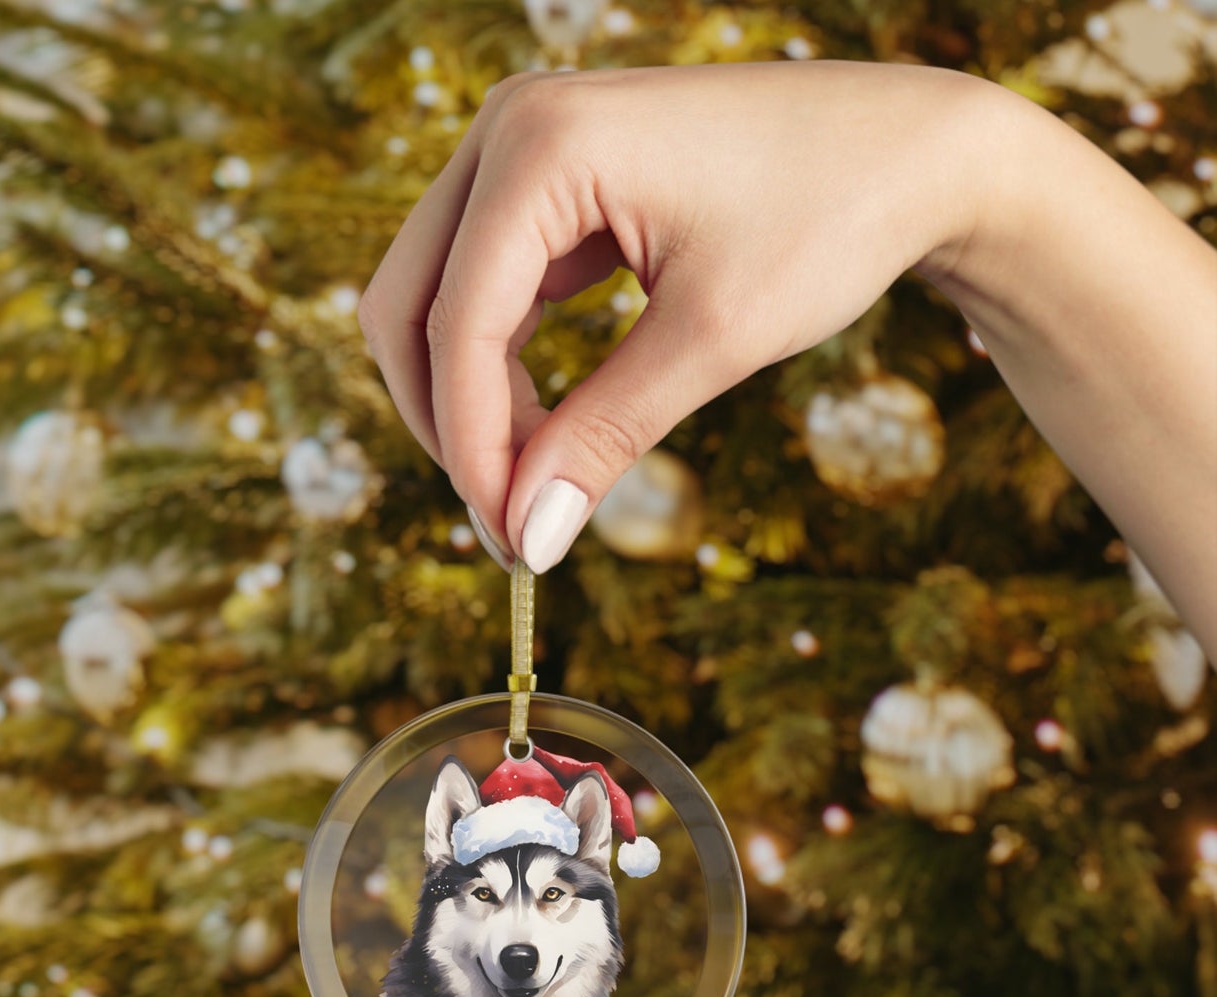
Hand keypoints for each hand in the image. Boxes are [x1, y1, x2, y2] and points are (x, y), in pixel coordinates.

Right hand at [357, 60, 985, 571]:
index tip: (511, 540)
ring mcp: (524, 151)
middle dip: (449, 425)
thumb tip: (528, 537)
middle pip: (408, 307)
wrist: (912, 151)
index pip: (457, 325)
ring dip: (470, 403)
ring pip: (437, 302)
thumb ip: (604, 437)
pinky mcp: (550, 184)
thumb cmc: (829, 218)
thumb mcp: (712, 341)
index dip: (473, 448)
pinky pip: (487, 290)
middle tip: (509, 522)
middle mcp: (511, 130)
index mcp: (542, 145)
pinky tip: (547, 430)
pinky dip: (502, 369)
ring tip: (535, 487)